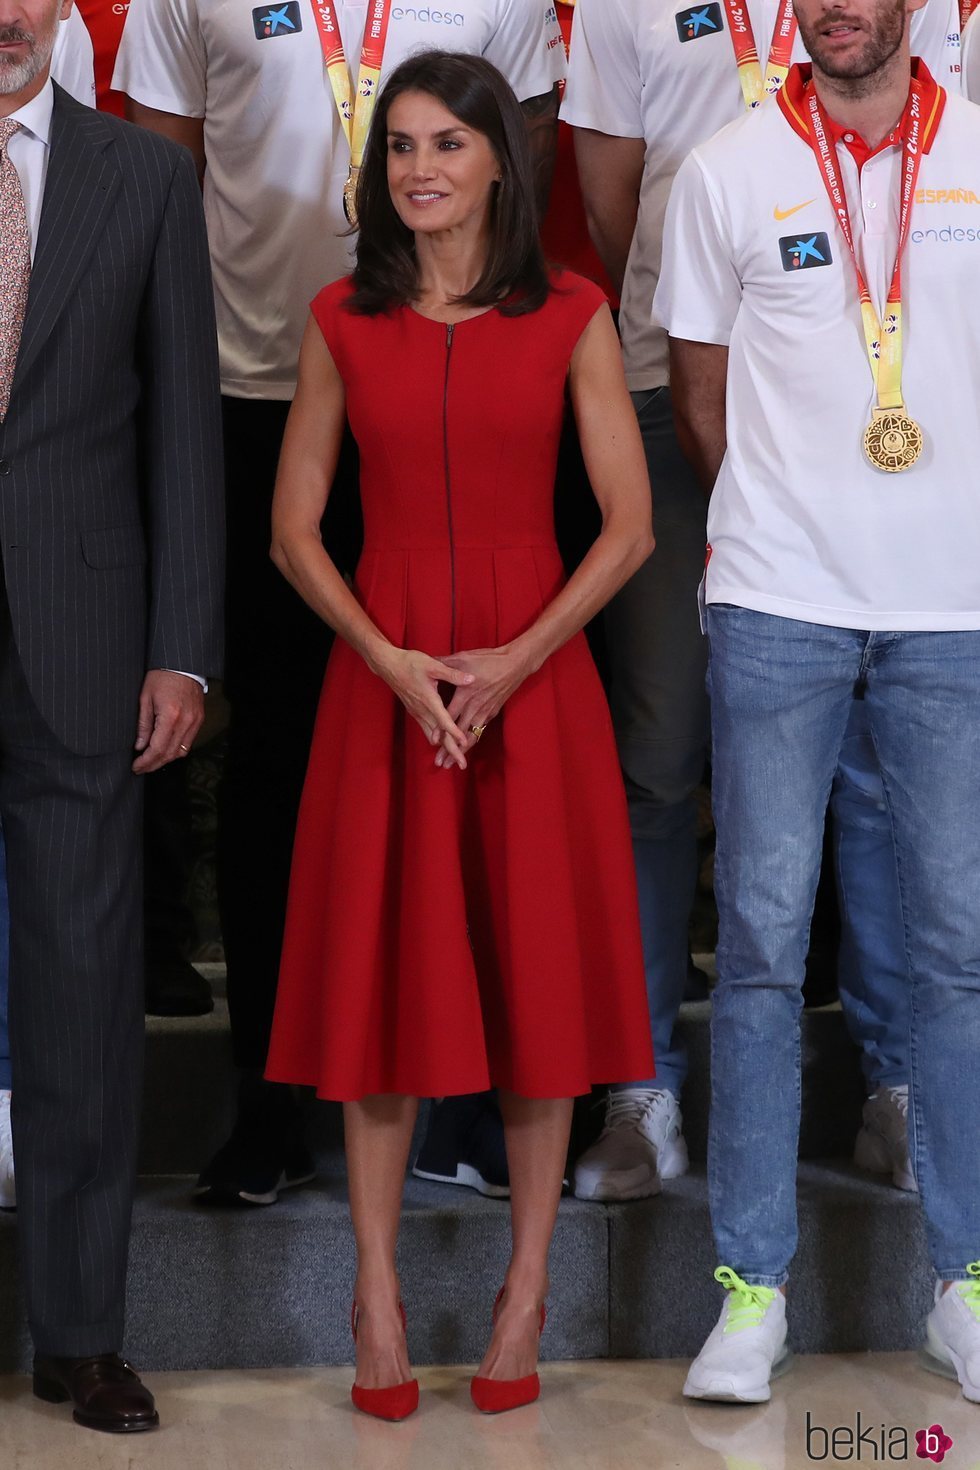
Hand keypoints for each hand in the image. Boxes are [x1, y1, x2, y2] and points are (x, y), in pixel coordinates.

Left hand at [132, 670, 204, 773]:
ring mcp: (195, 721)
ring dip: (166, 759)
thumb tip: (140, 746)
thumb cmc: (162, 677)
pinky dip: (177, 750)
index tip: (137, 766)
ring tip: (152, 761)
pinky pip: (189, 742)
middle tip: (141, 768)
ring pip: (181, 752)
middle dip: (154, 764)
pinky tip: (166, 749)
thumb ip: (143, 725)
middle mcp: (186, 721)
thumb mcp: (145, 699)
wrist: (182, 664)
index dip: (146, 761)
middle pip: (170, 754)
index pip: (158, 748)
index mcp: (170, 716)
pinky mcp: (199, 720)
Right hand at [373, 647, 474, 769]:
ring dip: (444, 748)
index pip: (444, 720)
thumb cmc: (410, 663)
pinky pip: (427, 730)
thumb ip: (452, 674)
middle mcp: (422, 710)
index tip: (464, 743)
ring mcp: (417, 713)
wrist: (388, 665)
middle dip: (451, 751)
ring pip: (432, 736)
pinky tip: (443, 745)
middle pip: (438, 736)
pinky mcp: (415, 712)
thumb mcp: (432, 665)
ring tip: (455, 760)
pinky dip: (436, 740)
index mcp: (428, 699)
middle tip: (462, 765)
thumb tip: (471, 679)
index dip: (454, 733)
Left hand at [434, 646, 532, 767]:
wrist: (515, 664)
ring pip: (471, 736)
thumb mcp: (464, 658)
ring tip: (453, 763)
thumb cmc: (489, 659)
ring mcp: (485, 711)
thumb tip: (427, 661)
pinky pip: (480, 731)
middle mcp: (475, 706)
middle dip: (449, 748)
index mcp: (465, 694)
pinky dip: (472, 741)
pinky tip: (466, 749)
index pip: (450, 715)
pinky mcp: (492, 713)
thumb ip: (445, 663)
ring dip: (462, 750)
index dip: (441, 729)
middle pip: (460, 732)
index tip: (433, 741)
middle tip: (440, 763)